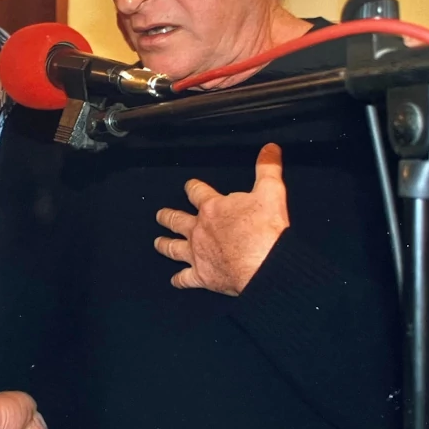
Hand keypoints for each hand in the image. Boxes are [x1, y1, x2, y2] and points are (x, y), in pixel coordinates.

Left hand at [155, 143, 289, 295]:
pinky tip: (174, 280)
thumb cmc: (266, 229)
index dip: (192, 188)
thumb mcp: (271, 191)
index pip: (197, 192)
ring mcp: (197, 254)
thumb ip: (268, 168)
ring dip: (165, 244)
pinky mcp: (202, 276)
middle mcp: (199, 230)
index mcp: (212, 208)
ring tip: (157, 242)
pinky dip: (178, 280)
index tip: (189, 186)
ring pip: (174, 248)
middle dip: (168, 216)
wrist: (264, 264)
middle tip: (160, 215)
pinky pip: (185, 278)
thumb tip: (270, 148)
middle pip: (177, 220)